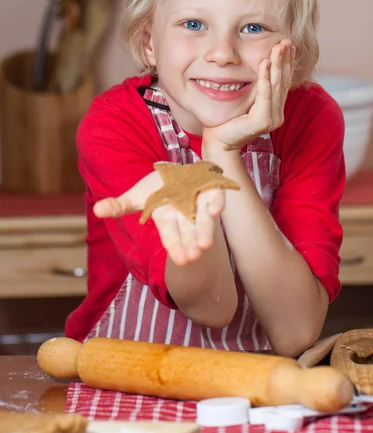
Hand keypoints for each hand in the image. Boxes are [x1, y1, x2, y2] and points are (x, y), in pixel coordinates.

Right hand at [93, 172, 225, 265]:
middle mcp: (185, 215)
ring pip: (205, 220)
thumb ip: (120, 205)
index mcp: (167, 219)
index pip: (170, 236)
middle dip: (192, 244)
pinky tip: (215, 209)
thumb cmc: (156, 188)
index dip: (175, 248)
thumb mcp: (137, 196)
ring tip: (206, 244)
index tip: (182, 260)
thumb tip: (96, 210)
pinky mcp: (212, 190)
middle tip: (195, 255)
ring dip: (206, 230)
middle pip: (190, 233)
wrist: (177, 172)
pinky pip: (217, 197)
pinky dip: (217, 203)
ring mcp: (200, 203)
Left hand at [203, 39, 294, 151]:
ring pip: (276, 86)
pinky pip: (264, 97)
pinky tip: (265, 65)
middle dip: (285, 60)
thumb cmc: (228, 119)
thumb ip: (257, 87)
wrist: (218, 140)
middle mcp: (277, 114)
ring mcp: (271, 119)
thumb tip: (263, 62)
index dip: (287, 63)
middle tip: (287, 41)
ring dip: (277, 65)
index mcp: (275, 108)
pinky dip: (265, 80)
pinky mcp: (261, 122)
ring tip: (278, 48)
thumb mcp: (247, 99)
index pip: (284, 82)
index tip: (289, 45)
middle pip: (283, 82)